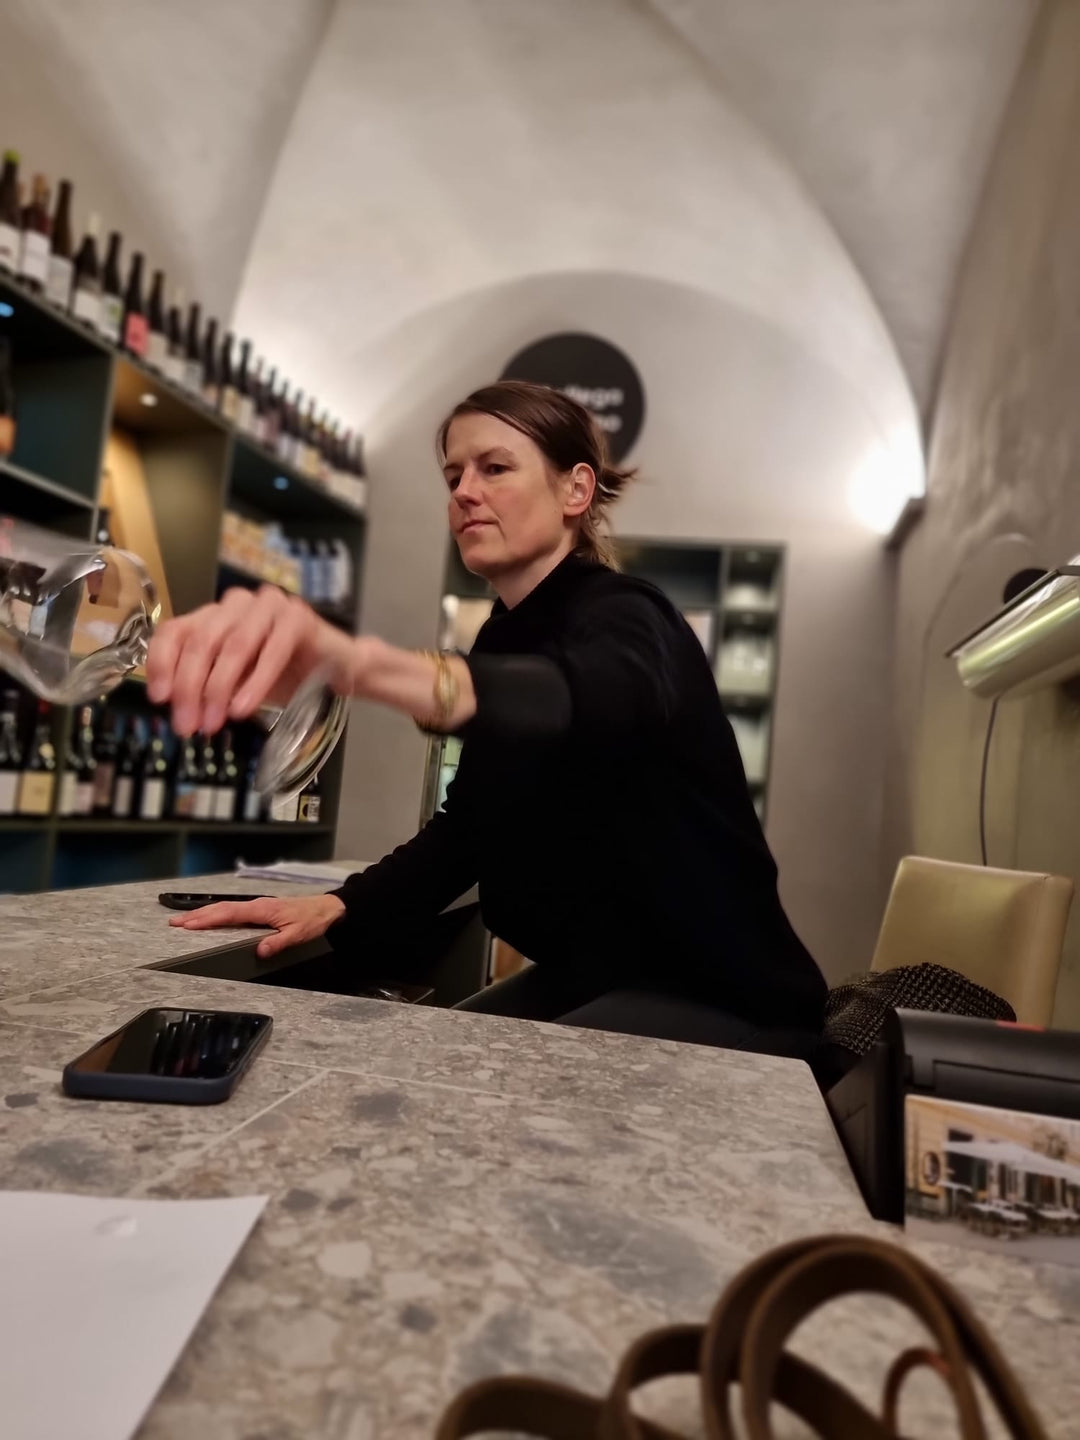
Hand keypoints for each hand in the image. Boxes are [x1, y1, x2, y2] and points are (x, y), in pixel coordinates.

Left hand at [146, 585, 358, 736]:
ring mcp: (268, 605)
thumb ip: (207, 686)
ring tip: (213, 722)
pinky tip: (242, 708)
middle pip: (201, 641)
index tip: (160, 698)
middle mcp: (236, 604)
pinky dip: (254, 683)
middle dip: (190, 687)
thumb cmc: (283, 676)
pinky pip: (270, 652)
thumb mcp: (235, 683)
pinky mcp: (298, 617)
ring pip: (232, 645)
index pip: (176, 630)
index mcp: (214, 615)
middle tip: (188, 724)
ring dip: (219, 688)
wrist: (337, 670)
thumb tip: (180, 712)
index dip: (162, 663)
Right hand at [168, 893, 346, 958]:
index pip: (230, 914)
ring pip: (225, 908)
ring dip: (203, 914)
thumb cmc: (311, 920)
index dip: (208, 919)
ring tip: (183, 921)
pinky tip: (208, 918)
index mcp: (262, 910)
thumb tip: (259, 951)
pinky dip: (216, 913)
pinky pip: (232, 910)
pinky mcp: (258, 909)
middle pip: (221, 909)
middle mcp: (256, 905)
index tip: (189, 924)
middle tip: (175, 923)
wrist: (326, 908)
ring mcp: (256, 906)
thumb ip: (278, 943)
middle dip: (197, 916)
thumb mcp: (298, 934)